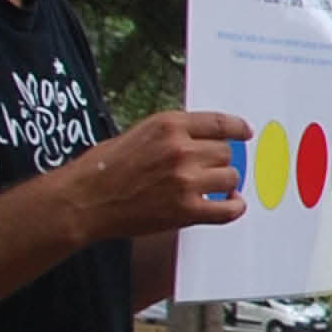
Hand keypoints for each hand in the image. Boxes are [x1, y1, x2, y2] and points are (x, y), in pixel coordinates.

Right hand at [54, 110, 251, 243]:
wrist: (85, 200)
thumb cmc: (105, 168)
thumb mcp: (140, 134)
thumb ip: (173, 134)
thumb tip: (203, 140)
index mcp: (168, 125)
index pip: (218, 122)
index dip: (237, 128)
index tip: (245, 132)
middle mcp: (181, 149)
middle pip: (226, 151)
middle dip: (219, 160)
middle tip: (207, 169)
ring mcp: (185, 180)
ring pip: (230, 177)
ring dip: (224, 183)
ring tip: (212, 187)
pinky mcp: (186, 210)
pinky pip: (227, 209)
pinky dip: (233, 207)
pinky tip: (228, 204)